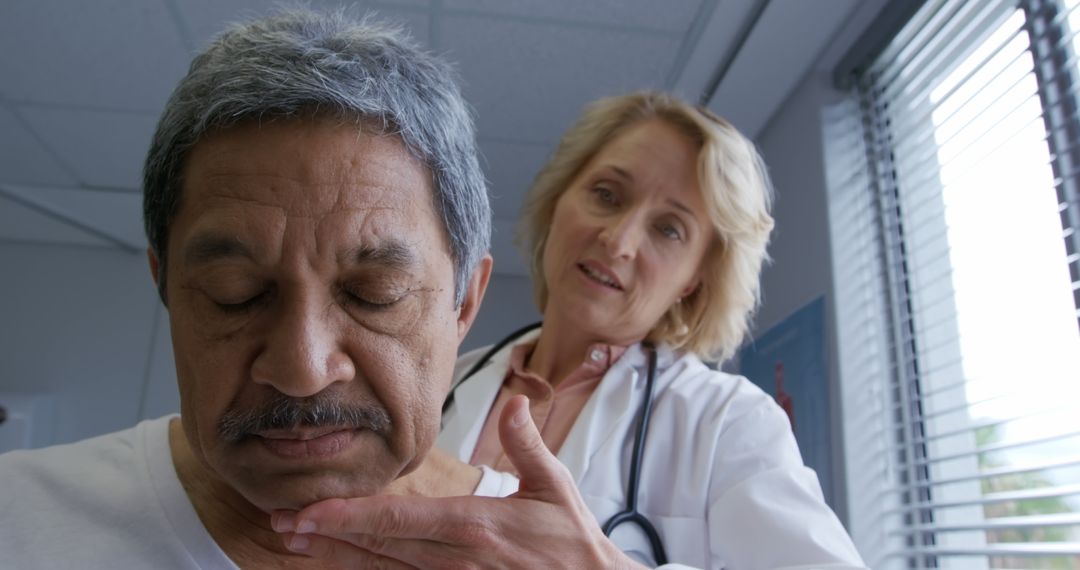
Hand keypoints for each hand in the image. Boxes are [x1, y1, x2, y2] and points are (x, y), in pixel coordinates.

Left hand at [272, 395, 647, 568]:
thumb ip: (526, 442)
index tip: (308, 511)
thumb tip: (515, 399)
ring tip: (295, 543)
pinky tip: (340, 565)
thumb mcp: (553, 484)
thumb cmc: (570, 542)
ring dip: (334, 557)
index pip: (396, 519)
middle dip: (324, 535)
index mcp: (472, 525)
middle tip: (280, 523)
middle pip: (376, 547)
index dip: (348, 516)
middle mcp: (453, 559)